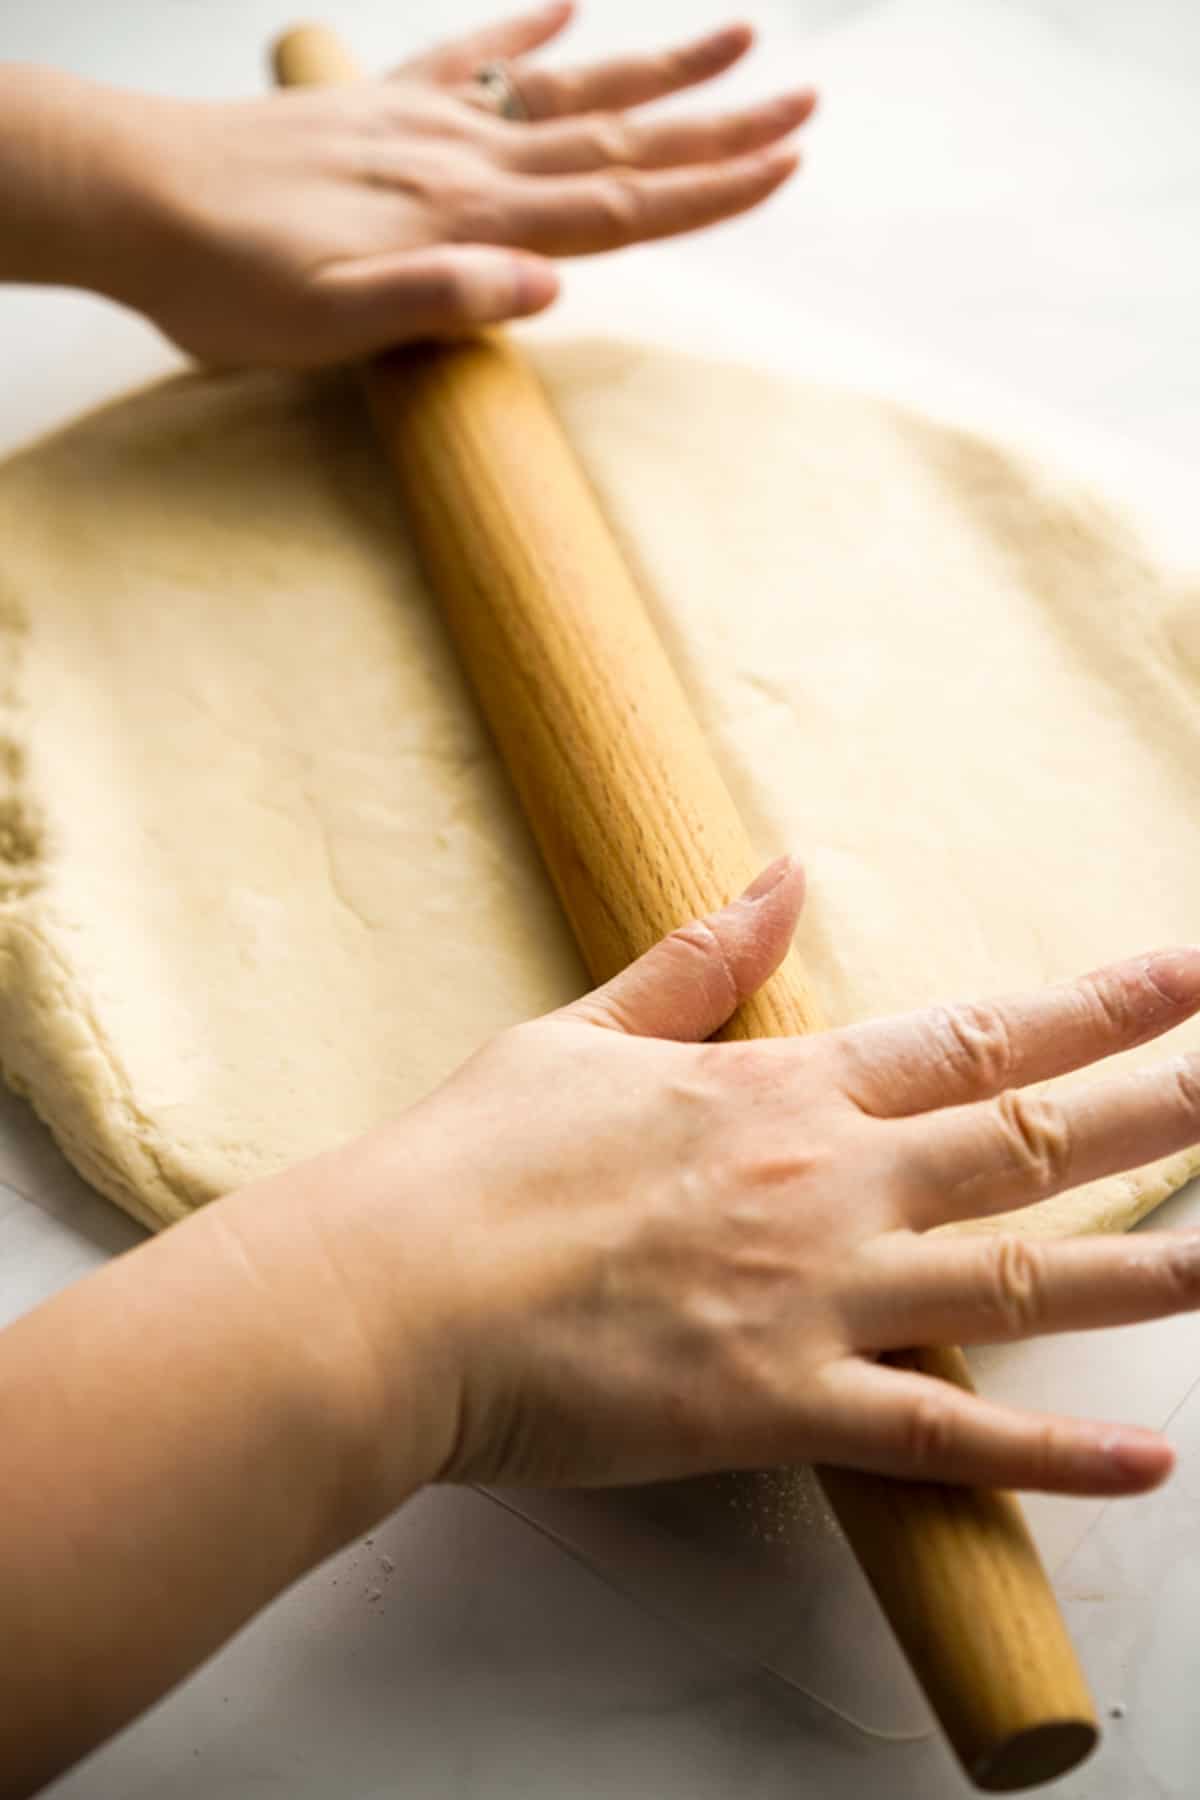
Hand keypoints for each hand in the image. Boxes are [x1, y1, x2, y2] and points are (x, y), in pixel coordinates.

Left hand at [80, 4, 812, 365]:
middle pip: (614, 138)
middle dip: (717, 127)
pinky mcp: (381, 106)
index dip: (705, 190)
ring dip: (655, 68)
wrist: (130, 197)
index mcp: (461, 217)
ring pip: (564, 89)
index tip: (785, 164)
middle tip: (804, 99)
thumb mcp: (327, 322)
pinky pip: (470, 56)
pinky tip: (572, 0)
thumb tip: (551, 283)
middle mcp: (459, 159)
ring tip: (735, 36)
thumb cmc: (224, 279)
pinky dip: (526, 28)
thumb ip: (438, 298)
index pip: (611, 203)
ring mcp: (424, 123)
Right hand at [305, 858, 1199, 1504]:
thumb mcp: (583, 1035)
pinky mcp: (781, 1407)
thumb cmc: (475, 1162)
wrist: (395, 1294)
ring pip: (1020, 1284)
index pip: (975, 1036)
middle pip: (1030, 1142)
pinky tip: (1148, 1457)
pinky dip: (1051, 1452)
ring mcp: (817, 1299)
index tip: (1184, 974)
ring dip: (1146, 1271)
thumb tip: (782, 875)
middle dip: (1162, 1107)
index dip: (1095, 1005)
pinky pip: (943, 1436)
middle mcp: (827, 1186)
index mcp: (780, 1091)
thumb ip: (698, 963)